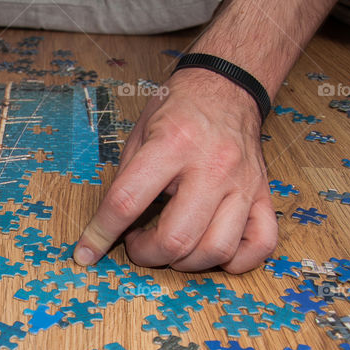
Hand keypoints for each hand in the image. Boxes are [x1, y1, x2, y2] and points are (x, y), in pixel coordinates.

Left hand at [74, 68, 277, 272]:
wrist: (227, 87)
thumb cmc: (179, 111)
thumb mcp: (139, 135)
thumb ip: (124, 182)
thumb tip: (106, 229)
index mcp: (173, 145)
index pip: (128, 202)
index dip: (100, 234)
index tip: (86, 252)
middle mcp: (212, 167)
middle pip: (176, 238)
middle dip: (146, 254)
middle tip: (137, 243)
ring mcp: (243, 184)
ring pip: (216, 250)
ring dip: (185, 262)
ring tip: (170, 245)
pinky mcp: (263, 195)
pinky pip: (260, 247)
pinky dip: (235, 261)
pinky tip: (211, 250)